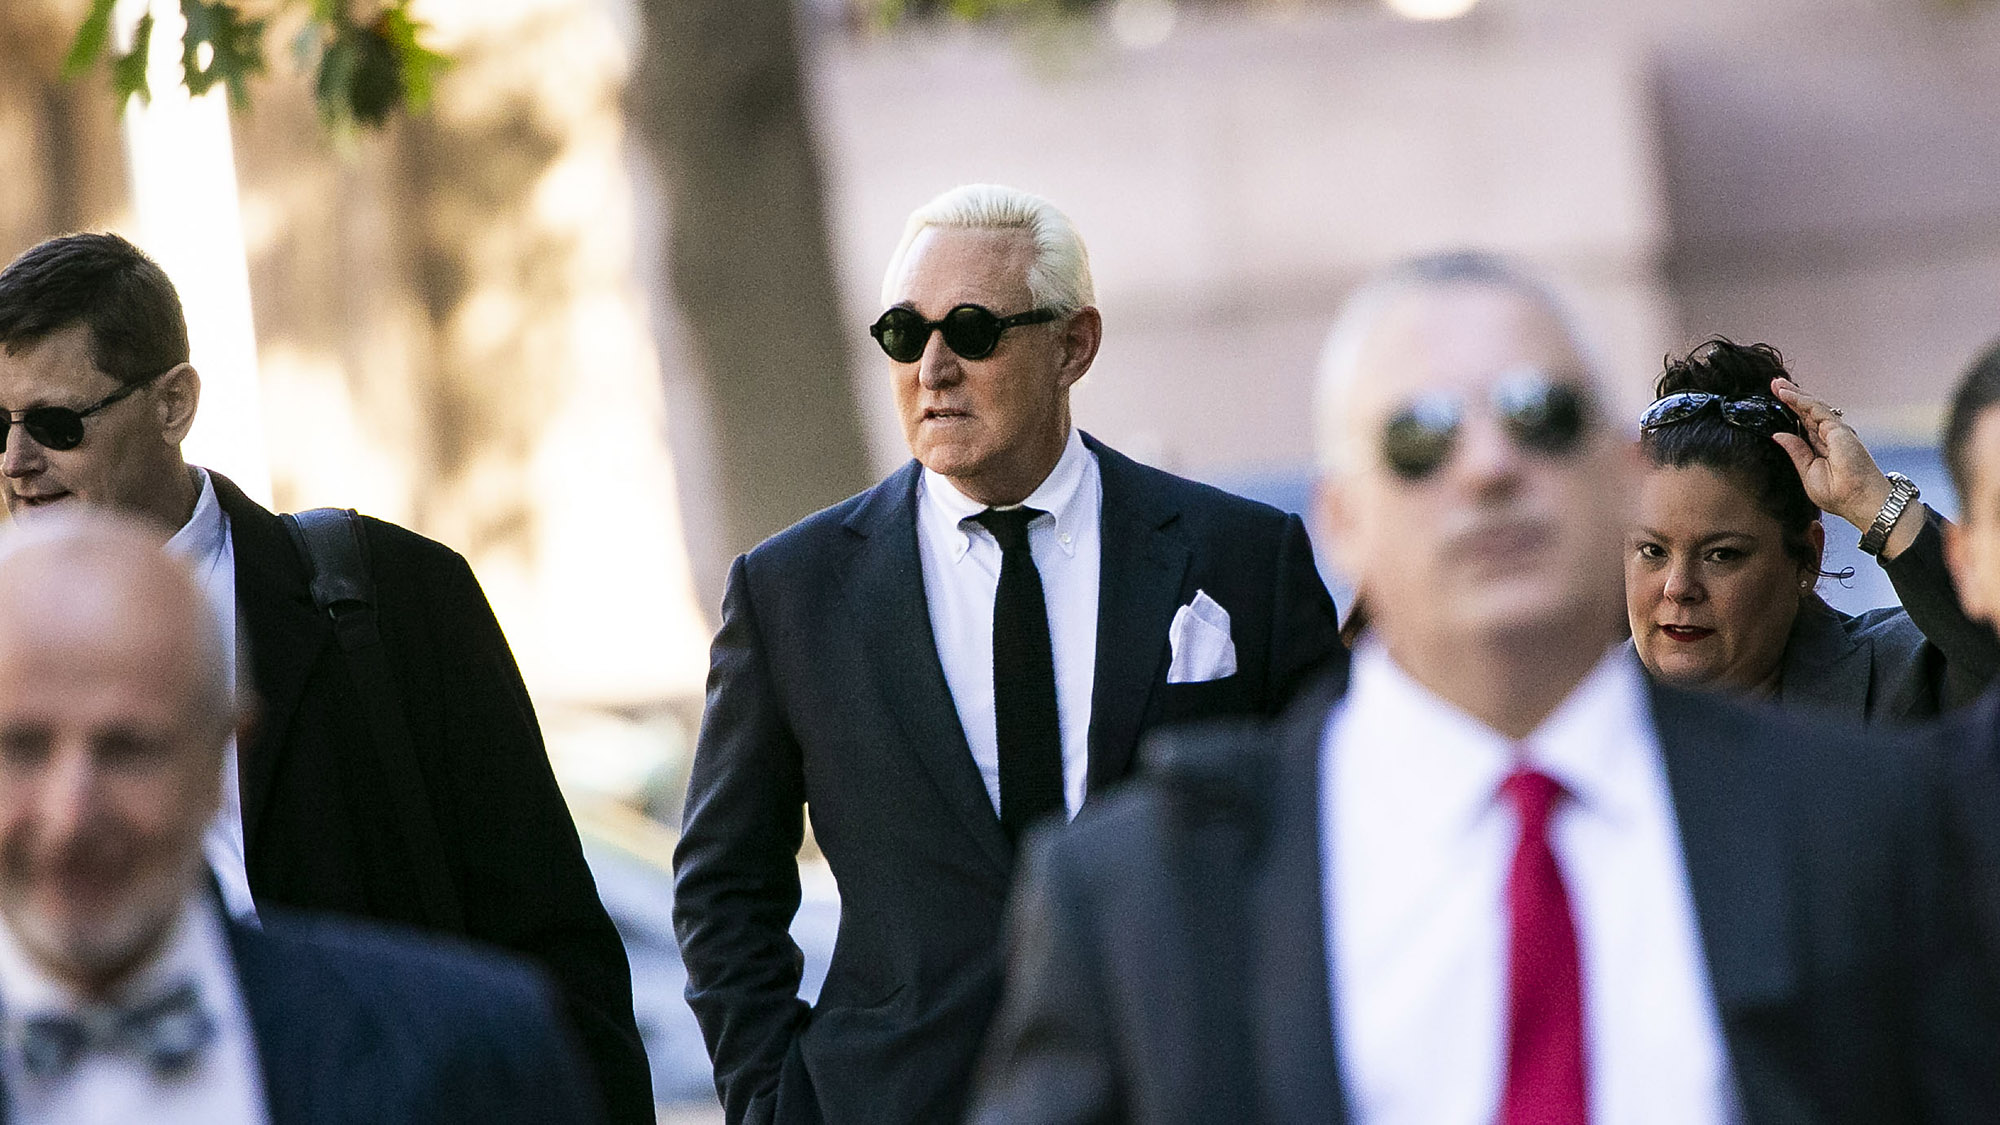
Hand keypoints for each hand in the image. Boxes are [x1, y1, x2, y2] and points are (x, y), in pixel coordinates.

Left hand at [1769, 377, 1891, 532]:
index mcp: (1821, 447)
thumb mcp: (1807, 472)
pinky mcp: (1838, 429)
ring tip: (1776, 384)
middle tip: (1774, 384)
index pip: (1803, 424)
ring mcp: (1835, 431)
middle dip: (1791, 397)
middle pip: (1807, 411)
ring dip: (1794, 394)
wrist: (1858, 500)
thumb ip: (1796, 451)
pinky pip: (1816, 410)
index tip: (1775, 400)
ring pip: (1811, 407)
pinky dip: (1800, 400)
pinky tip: (1786, 394)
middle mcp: (1829, 436)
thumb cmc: (1838, 493)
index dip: (1791, 411)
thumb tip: (1778, 435)